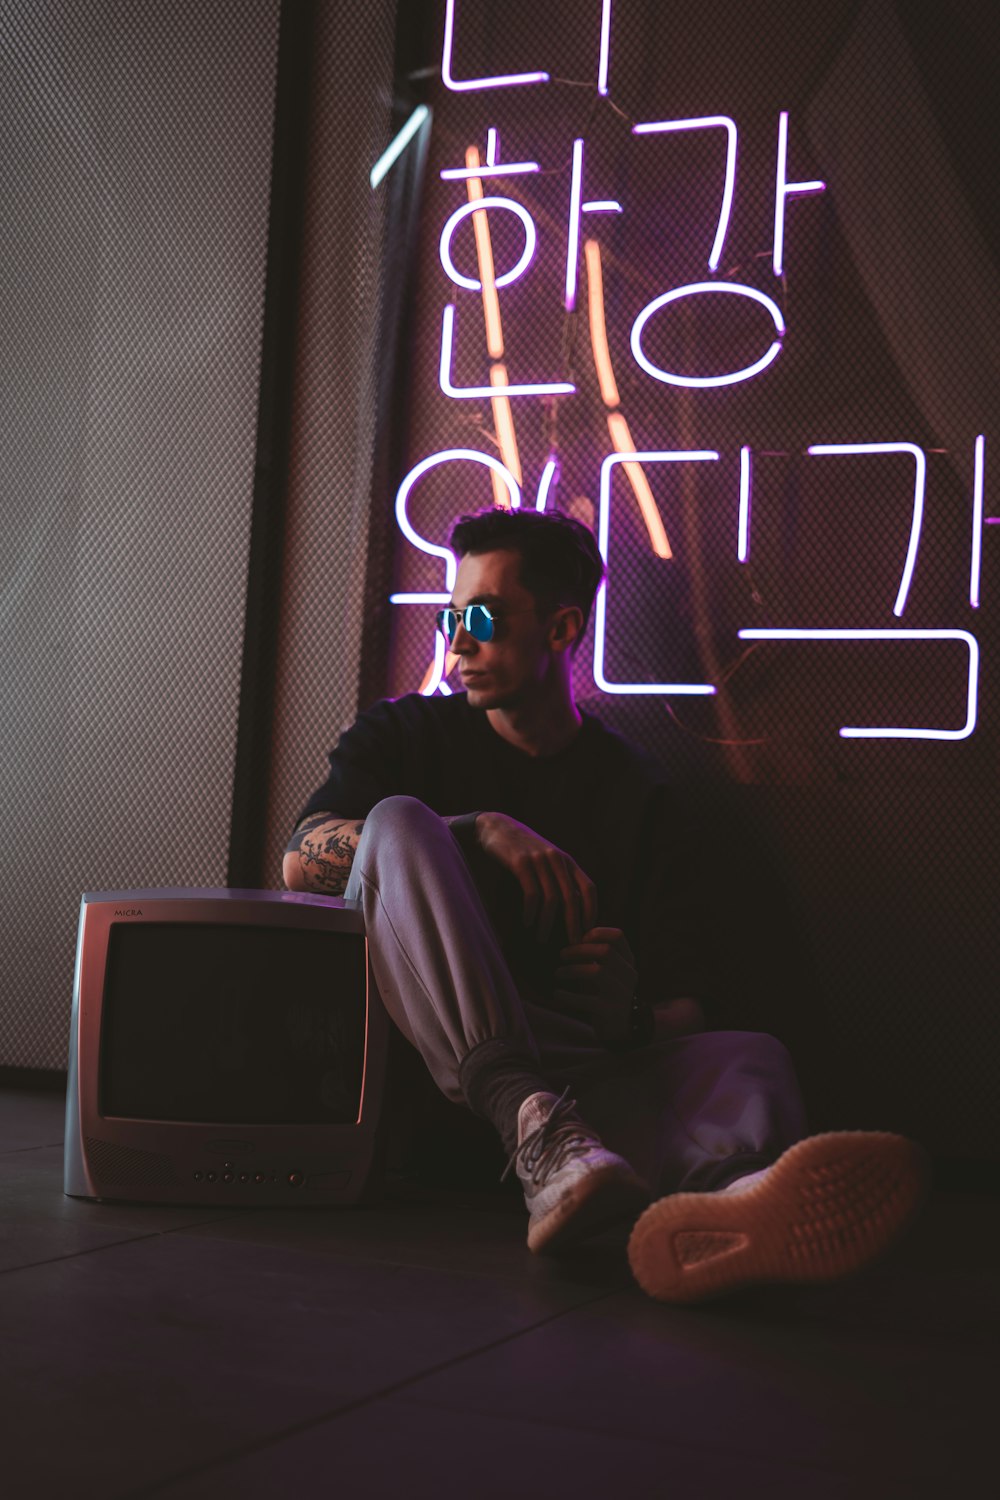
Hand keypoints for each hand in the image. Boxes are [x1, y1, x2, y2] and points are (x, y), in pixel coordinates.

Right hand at [475, 812, 597, 944]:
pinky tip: (527, 922)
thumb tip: (574, 906)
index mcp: (567, 860)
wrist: (497, 826)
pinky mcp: (520, 862)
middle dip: (573, 924)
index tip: (588, 930)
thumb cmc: (523, 848)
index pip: (589, 888)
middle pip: (572, 897)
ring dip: (548, 922)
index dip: (592, 910)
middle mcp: (556, 859)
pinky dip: (530, 911)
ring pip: (551, 899)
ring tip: (542, 938)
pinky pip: (531, 893)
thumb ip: (560, 877)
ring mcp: (539, 860)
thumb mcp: (547, 858)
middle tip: (572, 943)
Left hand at [553, 927, 637, 1042]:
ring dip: (572, 970)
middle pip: (606, 951)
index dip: (597, 933)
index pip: (618, 936)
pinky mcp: (611, 1012)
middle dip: (579, 950)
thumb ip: (594, 956)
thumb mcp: (605, 971)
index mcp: (628, 961)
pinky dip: (568, 996)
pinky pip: (587, 1000)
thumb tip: (572, 940)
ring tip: (558, 973)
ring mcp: (621, 993)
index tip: (580, 938)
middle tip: (562, 954)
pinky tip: (557, 993)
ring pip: (597, 972)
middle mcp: (628, 975)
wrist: (622, 1028)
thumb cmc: (606, 993)